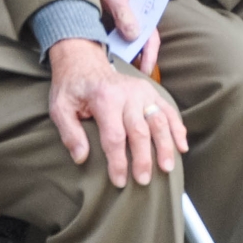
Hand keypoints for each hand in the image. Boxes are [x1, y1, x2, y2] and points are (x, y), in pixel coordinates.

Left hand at [47, 38, 185, 186]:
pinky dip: (178, 128)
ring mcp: (143, 91)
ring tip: (167, 167)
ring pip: (159, 120)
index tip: (119, 181)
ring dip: (165, 145)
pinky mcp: (151, 91)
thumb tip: (81, 158)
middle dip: (143, 158)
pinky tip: (182, 146)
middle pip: (140, 131)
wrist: (84, 61)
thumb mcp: (60, 108)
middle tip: (143, 180)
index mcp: (104, 98)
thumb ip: (70, 133)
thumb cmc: (72, 89)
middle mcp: (127, 93)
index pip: (114, 136)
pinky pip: (169, 110)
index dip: (118, 162)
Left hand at [97, 0, 160, 73]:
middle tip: (129, 79)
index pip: (151, 39)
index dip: (149, 56)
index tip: (145, 71)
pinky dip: (111, 52)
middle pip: (139, 46)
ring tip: (117, 73)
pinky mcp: (110, 27)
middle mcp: (135, 21)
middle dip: (136, 62)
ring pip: (126, 46)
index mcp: (143, 14)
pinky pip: (113, 43)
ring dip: (122, 58)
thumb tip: (133, 35)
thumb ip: (124, 14)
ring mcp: (122, 24)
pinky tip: (104, 61)